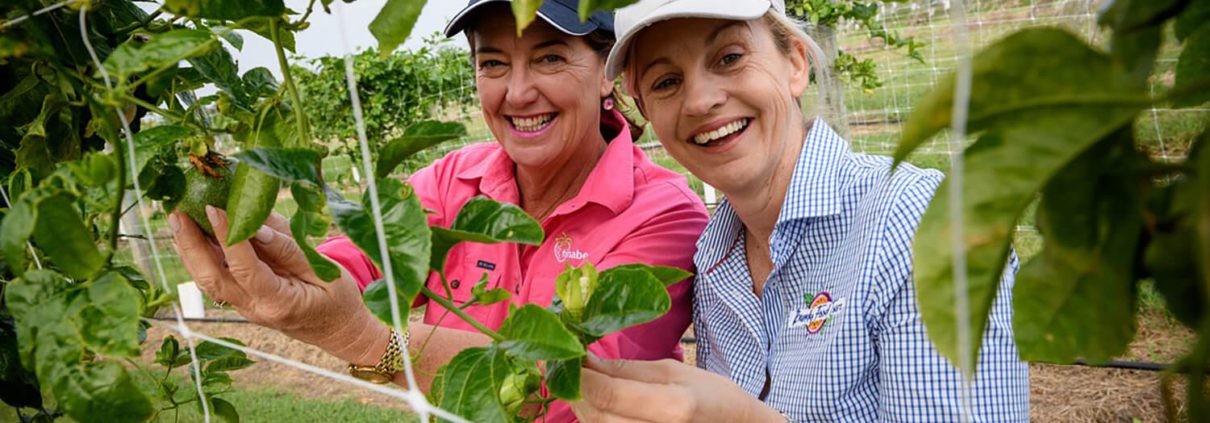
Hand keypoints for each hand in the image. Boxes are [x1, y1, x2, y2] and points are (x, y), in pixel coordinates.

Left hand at [169, 206, 387, 365]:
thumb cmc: (337, 299)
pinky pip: (215, 278)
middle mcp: (254, 308)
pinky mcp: (242, 301)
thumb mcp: (325, 271)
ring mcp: (244, 307)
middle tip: (178, 212)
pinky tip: (191, 236)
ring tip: (178, 219)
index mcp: (279, 302)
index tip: (214, 208)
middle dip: (191, 244)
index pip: (245, 268)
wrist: (338, 330)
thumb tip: (256, 225)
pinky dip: (200, 256)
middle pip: (212, 278)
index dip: (227, 237)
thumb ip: (290, 249)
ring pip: (207, 280)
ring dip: (189, 249)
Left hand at [572, 357, 784, 422]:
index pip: (607, 393)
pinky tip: (595, 400)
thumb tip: (585, 360)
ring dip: (579, 403)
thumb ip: (627, 370)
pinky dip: (594, 417)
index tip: (564, 355)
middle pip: (595, 414)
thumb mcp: (672, 372)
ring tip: (578, 380)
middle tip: (563, 364)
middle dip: (573, 388)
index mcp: (671, 407)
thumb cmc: (708, 394)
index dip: (579, 375)